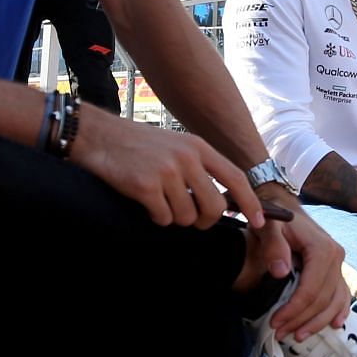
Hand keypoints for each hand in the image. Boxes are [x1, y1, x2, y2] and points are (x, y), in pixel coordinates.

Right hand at [69, 109, 260, 229]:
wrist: (97, 136)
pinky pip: (163, 218)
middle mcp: (187, 157)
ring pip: (187, 217)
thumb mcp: (175, 145)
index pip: (235, 178)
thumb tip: (221, 202)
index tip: (259, 221)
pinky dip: (155, 217)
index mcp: (198, 147)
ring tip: (158, 200)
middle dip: (204, 220)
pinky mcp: (146, 185)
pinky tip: (144, 202)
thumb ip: (199, 168)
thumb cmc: (137, 145)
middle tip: (190, 217)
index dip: (250, 202)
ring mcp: (167, 171)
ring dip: (173, 217)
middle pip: (214, 207)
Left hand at [258, 191, 351, 339]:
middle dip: (301, 320)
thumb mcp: (268, 227)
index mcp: (323, 248)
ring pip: (334, 302)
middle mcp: (336, 257)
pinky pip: (342, 295)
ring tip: (298, 335)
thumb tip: (281, 272)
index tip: (276, 321)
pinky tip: (334, 324)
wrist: (284, 208)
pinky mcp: (337, 270)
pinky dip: (338, 311)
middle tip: (280, 332)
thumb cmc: (274, 219)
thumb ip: (274, 247)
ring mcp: (339, 265)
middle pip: (323, 299)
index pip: (311, 289)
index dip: (294, 309)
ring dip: (317, 322)